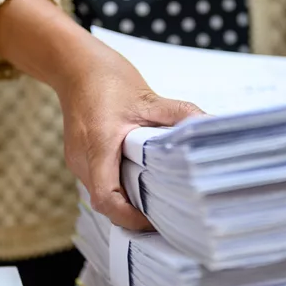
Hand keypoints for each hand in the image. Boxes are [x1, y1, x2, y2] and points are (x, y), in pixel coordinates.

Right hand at [58, 40, 203, 229]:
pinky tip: (143, 184)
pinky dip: (120, 189)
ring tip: (158, 202)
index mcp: (97, 146)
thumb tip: (211, 127)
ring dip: (127, 202)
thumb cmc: (105, 79)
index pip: (106, 199)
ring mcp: (79, 161)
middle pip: (105, 204)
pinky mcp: (82, 158)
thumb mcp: (148, 96)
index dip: (130, 217)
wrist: (74, 66)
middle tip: (167, 216)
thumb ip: (180, 115)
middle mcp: (82, 160)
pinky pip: (100, 183)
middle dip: (133, 214)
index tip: (154, 220)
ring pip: (102, 195)